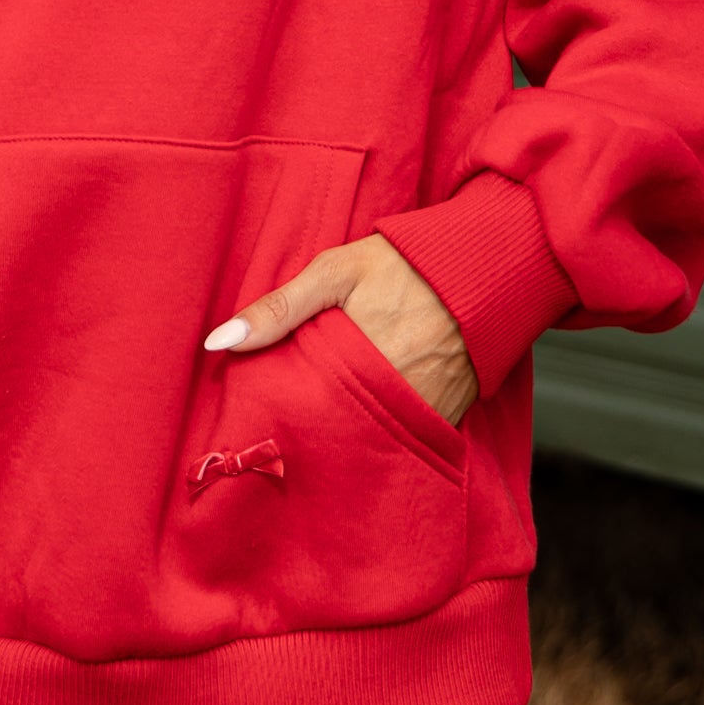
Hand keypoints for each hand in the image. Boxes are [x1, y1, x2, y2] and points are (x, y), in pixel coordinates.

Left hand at [203, 233, 478, 425]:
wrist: (485, 267)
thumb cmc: (405, 265)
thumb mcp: (335, 272)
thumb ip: (278, 309)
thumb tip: (218, 343)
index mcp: (356, 364)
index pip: (302, 412)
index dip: (281, 417)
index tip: (260, 419)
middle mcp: (392, 396)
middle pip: (335, 433)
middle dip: (314, 430)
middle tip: (295, 424)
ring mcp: (422, 410)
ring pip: (371, 440)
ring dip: (349, 433)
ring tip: (331, 421)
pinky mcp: (447, 417)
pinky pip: (407, 436)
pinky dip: (388, 429)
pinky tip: (371, 417)